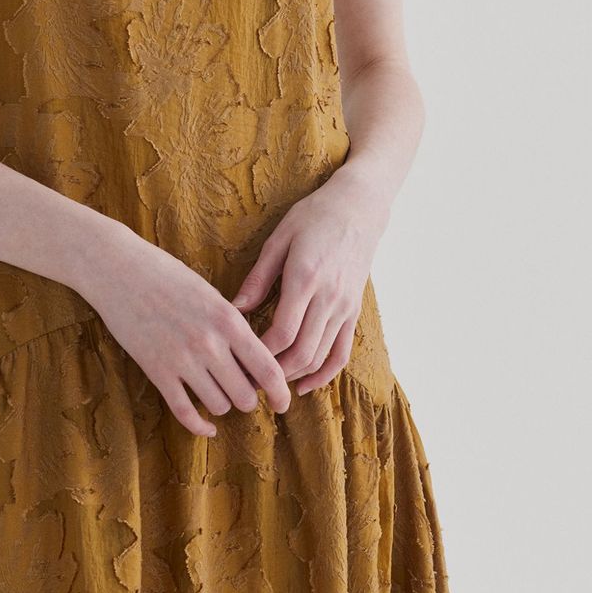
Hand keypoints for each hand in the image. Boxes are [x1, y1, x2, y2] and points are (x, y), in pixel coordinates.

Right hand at [78, 228, 292, 436]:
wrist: (119, 270)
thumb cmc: (168, 275)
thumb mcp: (211, 294)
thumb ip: (234, 326)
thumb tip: (256, 361)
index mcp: (229, 320)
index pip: (268, 369)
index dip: (281, 394)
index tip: (284, 404)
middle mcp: (209, 344)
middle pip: (246, 396)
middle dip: (249, 399)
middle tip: (244, 392)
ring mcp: (181, 360)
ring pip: (219, 406)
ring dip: (222, 405)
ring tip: (217, 392)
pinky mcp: (156, 371)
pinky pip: (185, 413)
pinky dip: (200, 426)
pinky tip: (207, 426)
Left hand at [229, 168, 389, 394]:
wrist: (358, 208)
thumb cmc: (313, 217)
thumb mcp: (278, 240)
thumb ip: (257, 278)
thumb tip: (233, 310)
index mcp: (305, 278)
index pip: (283, 333)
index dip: (261, 353)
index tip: (240, 359)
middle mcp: (328, 298)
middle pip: (302, 352)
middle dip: (274, 373)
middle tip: (248, 380)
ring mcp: (345, 307)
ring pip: (321, 357)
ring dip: (294, 375)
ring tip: (268, 382)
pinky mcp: (354, 311)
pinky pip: (342, 352)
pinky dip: (324, 374)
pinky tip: (304, 384)